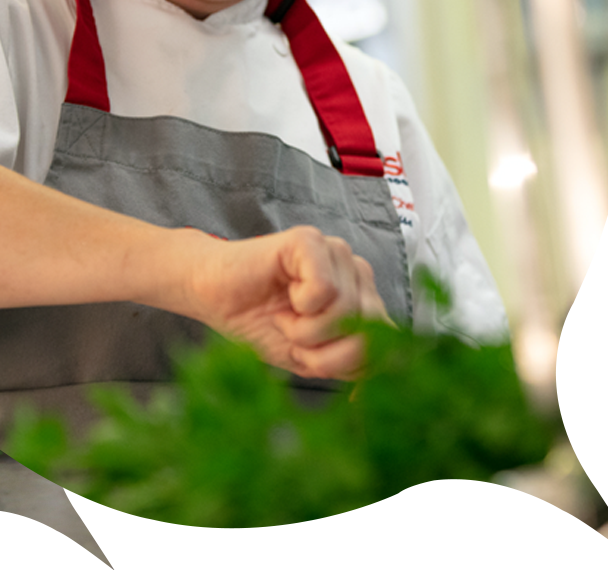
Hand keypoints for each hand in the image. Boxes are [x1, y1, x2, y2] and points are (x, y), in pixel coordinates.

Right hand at [186, 226, 390, 379]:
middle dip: (327, 349)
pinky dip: (300, 305)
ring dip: (307, 328)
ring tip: (284, 314)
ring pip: (347, 310)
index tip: (317, 364)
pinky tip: (284, 293)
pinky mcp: (310, 241)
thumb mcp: (313, 358)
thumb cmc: (258, 323)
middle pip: (370, 329)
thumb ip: (354, 361)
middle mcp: (355, 271)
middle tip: (293, 335)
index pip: (388, 340)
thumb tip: (395, 367)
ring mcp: (336, 252)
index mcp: (361, 297)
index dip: (354, 362)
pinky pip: (325, 290)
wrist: (212, 298)